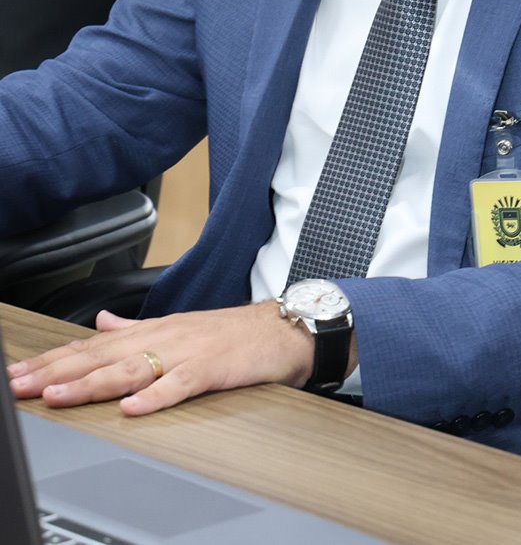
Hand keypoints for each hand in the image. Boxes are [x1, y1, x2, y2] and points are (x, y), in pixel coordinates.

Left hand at [7, 302, 314, 415]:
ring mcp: (187, 352)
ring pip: (132, 368)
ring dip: (92, 383)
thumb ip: (137, 328)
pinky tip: (132, 408)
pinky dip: (156, 396)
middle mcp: (164, 337)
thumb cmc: (232, 333)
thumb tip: (102, 323)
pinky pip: (180, 385)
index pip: (92, 346)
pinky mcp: (212, 368)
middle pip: (101, 356)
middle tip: (21, 384)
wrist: (282, 329)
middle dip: (57, 371)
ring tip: (58, 395)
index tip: (19, 372)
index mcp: (153, 330)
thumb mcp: (179, 326)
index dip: (54, 359)